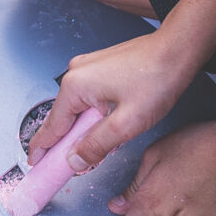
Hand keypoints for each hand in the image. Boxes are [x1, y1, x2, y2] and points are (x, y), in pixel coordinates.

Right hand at [33, 31, 202, 176]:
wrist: (178, 50)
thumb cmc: (157, 79)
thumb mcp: (126, 124)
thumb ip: (96, 146)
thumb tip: (74, 161)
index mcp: (75, 86)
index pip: (51, 127)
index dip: (43, 150)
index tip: (37, 166)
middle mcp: (76, 74)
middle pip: (64, 118)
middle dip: (69, 143)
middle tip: (76, 166)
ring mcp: (87, 68)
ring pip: (78, 109)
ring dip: (87, 129)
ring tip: (106, 144)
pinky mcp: (100, 68)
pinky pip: (89, 98)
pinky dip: (95, 115)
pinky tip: (112, 124)